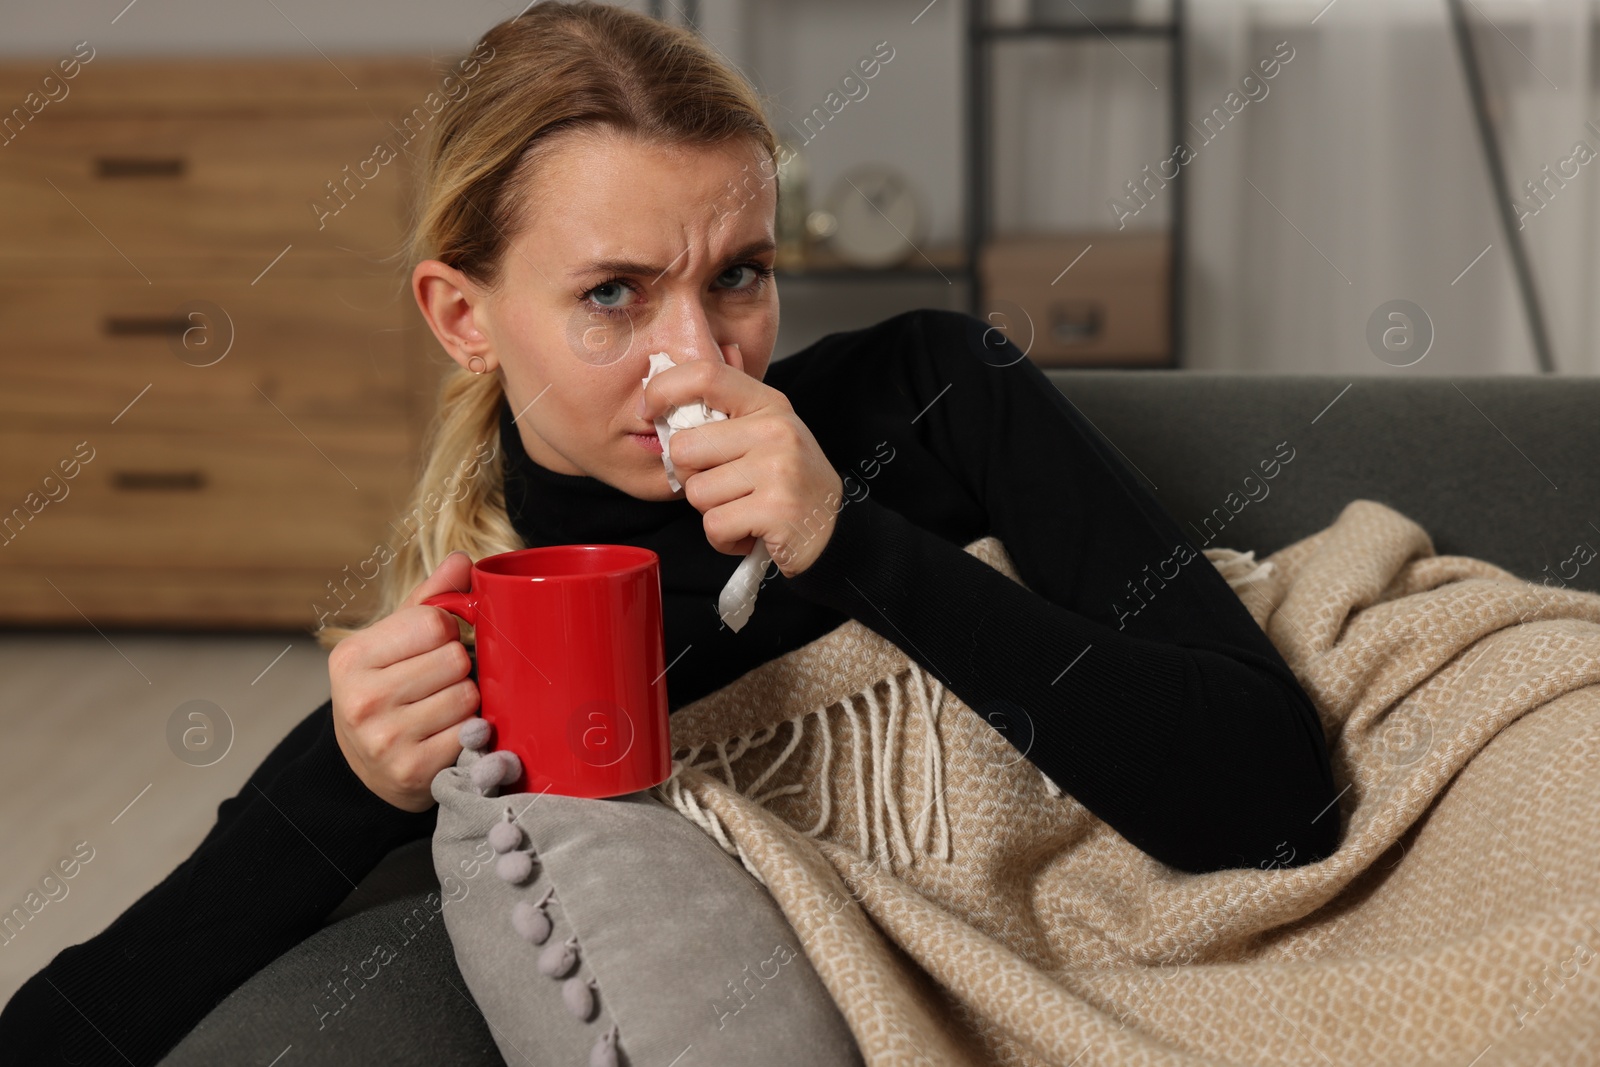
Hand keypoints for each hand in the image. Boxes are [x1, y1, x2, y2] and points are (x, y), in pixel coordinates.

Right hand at [327, 551, 479, 811]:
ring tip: (443, 707)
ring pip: (467, 696)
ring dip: (467, 700)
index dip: (447, 631)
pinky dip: (470, 731)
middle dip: (458, 667)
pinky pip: (470, 733)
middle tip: (439, 681)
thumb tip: (463, 560)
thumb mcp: (395, 641)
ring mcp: (385, 739)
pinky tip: (448, 734)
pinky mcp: (412, 771)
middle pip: (454, 659)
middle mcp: (362, 699)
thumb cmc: (388, 689)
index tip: (435, 645)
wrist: (369, 764)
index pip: (432, 622)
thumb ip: (430, 599)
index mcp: (351, 658)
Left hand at [639, 344, 844, 577]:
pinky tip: (749, 532)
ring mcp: (778, 469)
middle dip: (691, 476)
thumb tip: (667, 388)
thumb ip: (725, 414)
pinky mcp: (775, 510)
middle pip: (685, 447)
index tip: (647, 410)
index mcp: (768, 405)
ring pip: (696, 492)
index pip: (705, 375)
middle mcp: (776, 431)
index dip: (663, 387)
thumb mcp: (766, 436)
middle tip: (724, 487)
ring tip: (743, 510)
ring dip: (712, 512)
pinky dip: (724, 539)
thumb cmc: (788, 484)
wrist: (832, 533)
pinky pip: (714, 526)